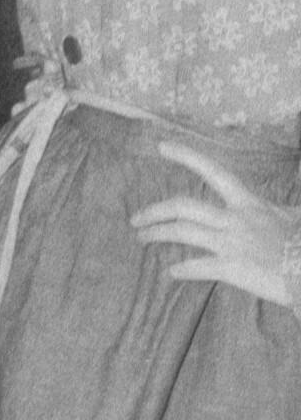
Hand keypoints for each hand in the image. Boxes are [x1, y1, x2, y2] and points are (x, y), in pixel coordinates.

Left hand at [134, 142, 300, 308]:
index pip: (213, 171)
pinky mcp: (233, 268)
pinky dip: (181, 270)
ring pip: (182, 232)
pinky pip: (197, 267)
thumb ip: (278, 210)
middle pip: (182, 206)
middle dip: (154, 211)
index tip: (163, 147)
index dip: (186, 156)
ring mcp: (232, 243)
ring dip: (157, 233)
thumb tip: (289, 200)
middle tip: (135, 218)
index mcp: (249, 203)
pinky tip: (171, 272)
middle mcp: (236, 219)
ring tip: (142, 238)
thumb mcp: (293, 217)